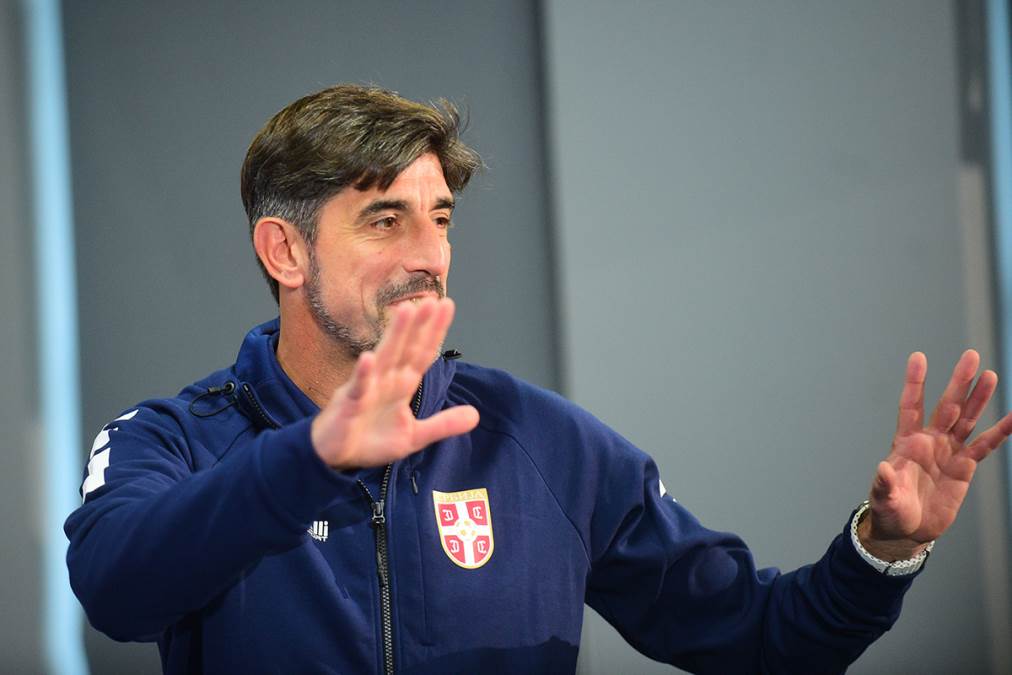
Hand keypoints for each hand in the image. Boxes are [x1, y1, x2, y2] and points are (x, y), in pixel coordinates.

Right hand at [311, 298, 478, 470]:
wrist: (335, 458)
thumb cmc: (370, 441)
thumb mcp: (414, 436)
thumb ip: (443, 425)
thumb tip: (476, 416)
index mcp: (402, 384)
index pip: (423, 353)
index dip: (435, 331)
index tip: (447, 305)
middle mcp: (386, 380)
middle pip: (406, 348)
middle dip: (419, 324)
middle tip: (432, 300)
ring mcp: (367, 388)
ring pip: (384, 357)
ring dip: (394, 335)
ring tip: (405, 311)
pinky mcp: (350, 403)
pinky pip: (358, 386)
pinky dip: (363, 373)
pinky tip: (369, 358)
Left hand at [860, 350, 1011, 559]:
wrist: (908, 529)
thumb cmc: (890, 510)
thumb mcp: (883, 498)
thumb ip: (884, 484)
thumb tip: (883, 469)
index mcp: (906, 442)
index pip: (910, 406)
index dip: (915, 383)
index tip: (919, 357)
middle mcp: (928, 441)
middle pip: (946, 406)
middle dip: (958, 382)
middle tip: (971, 356)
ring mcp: (948, 451)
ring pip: (967, 419)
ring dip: (978, 399)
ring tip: (989, 376)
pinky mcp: (964, 466)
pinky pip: (985, 445)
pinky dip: (1000, 432)